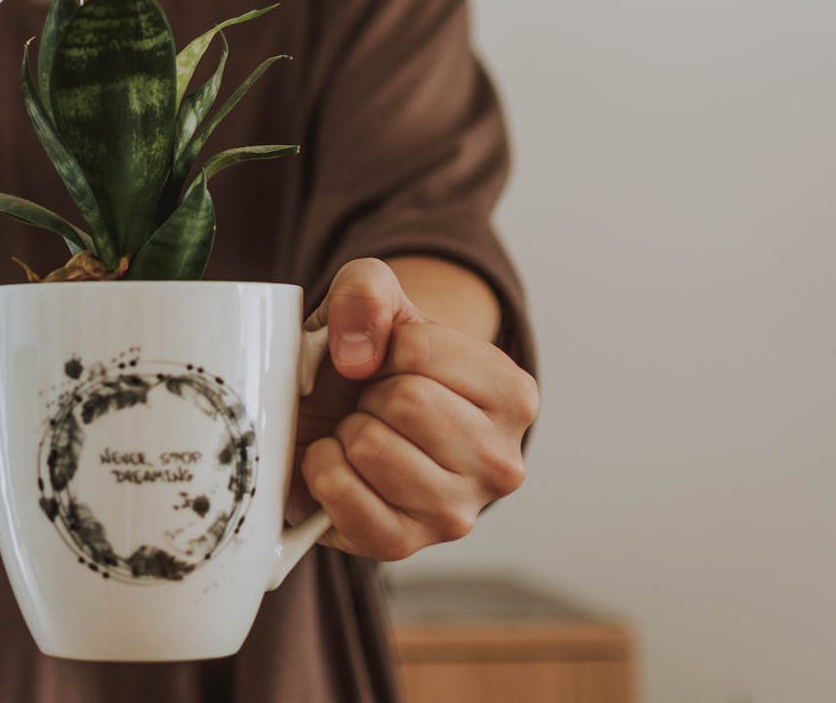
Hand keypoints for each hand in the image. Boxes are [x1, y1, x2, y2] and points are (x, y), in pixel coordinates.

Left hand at [292, 258, 538, 560]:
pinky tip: (338, 464)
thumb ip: (367, 289)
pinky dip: (321, 470)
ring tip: (361, 435)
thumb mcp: (372, 296)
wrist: (340, 415)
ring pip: (373, 447)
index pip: (421, 349)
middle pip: (405, 401)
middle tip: (372, 406)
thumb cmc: (369, 359)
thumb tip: (357, 355)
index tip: (389, 364)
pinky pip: (343, 496)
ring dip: (345, 432)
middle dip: (367, 394)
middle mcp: (501, 463)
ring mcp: (456, 514)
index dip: (383, 347)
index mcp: (514, 396)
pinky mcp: (402, 545)